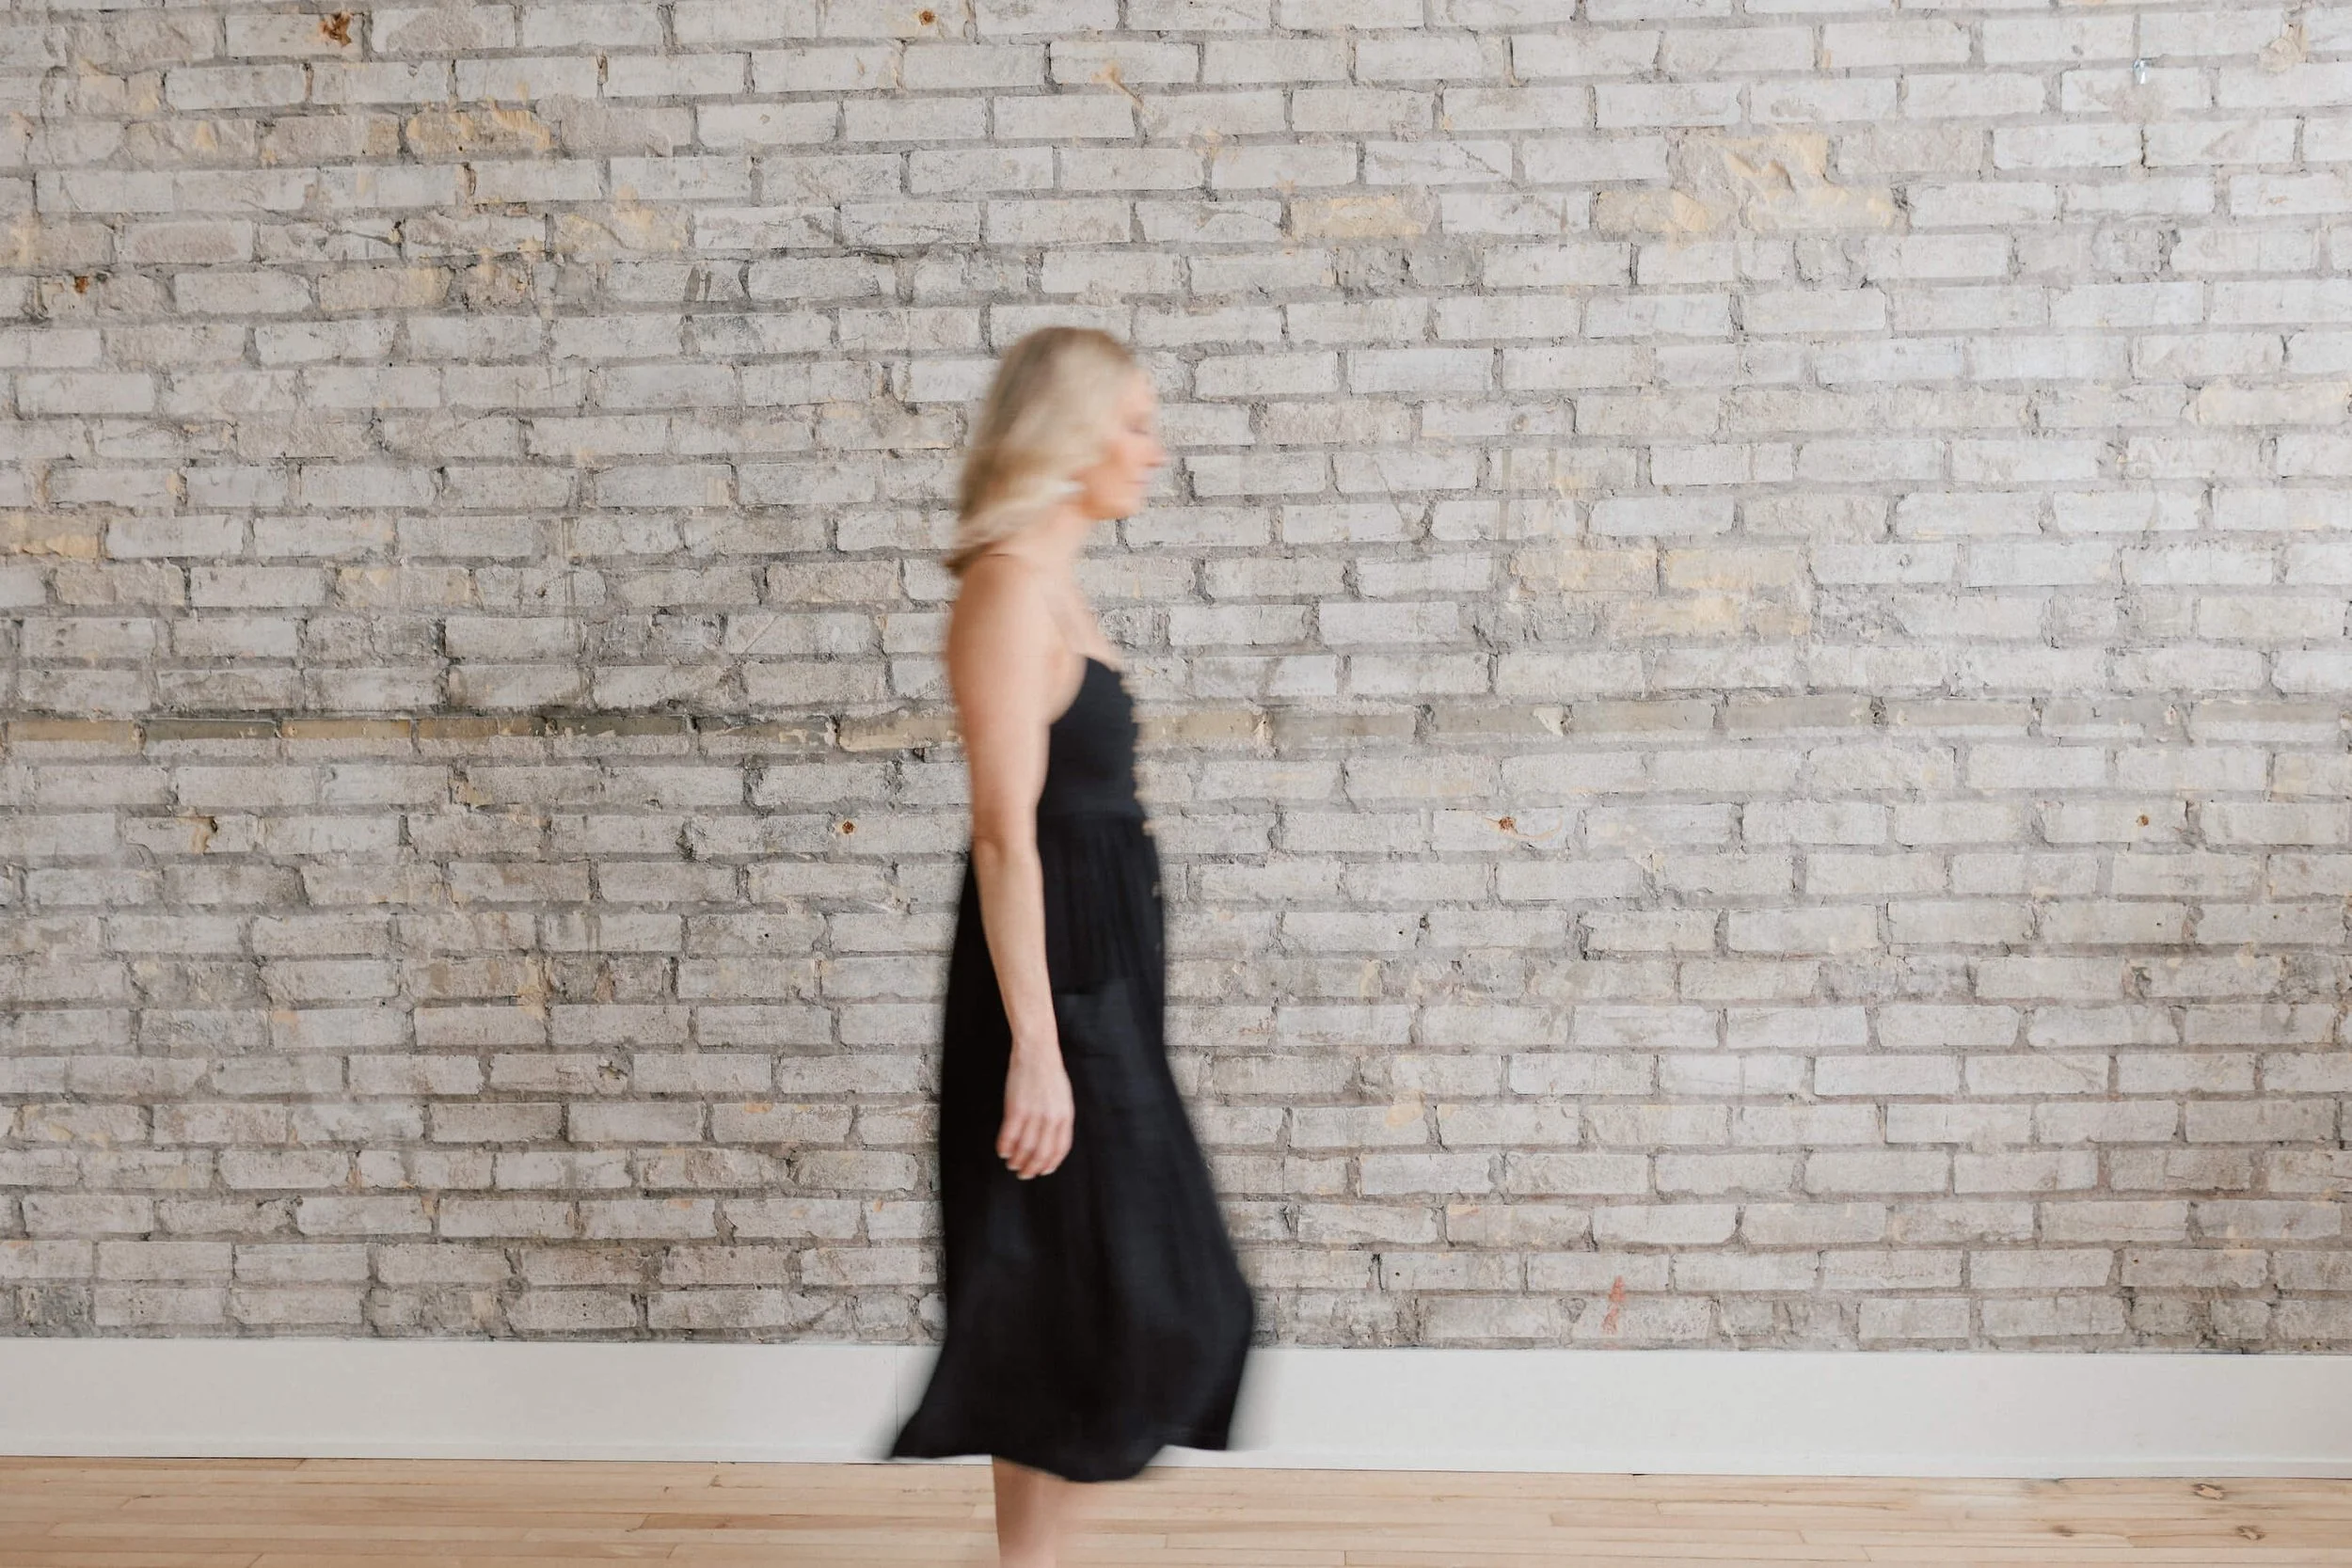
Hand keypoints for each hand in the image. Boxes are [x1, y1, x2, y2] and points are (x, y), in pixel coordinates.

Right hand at [998, 1043, 1073, 1178]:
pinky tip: (1002, 1151)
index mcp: (1065, 1116)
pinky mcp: (1016, 1108)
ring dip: (1016, 1160)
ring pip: (1024, 1148)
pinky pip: (1009, 1135)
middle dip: (1032, 1168)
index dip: (1050, 1164)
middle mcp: (1051, 1118)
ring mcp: (1034, 1114)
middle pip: (1041, 1153)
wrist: (1037, 1052)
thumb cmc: (1049, 1074)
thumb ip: (1059, 1119)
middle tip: (1023, 1174)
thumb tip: (1052, 1140)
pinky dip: (1004, 1147)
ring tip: (1011, 1163)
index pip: (1060, 1149)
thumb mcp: (1063, 1098)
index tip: (1043, 1171)